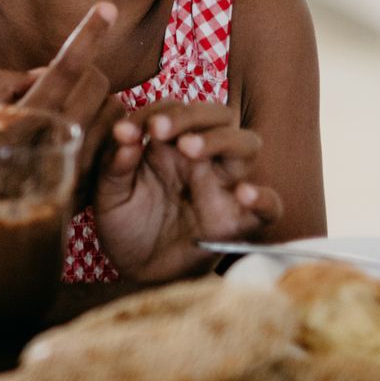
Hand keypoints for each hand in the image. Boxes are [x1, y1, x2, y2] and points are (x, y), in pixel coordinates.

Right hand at [10, 1, 122, 182]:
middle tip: (62, 79)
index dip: (87, 34)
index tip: (108, 7)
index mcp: (21, 122)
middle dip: (87, 70)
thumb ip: (3, 86)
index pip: (65, 69)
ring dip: (96, 102)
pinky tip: (74, 138)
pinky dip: (99, 130)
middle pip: (97, 84)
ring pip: (113, 113)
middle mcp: (53, 144)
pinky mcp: (87, 189)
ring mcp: (75, 169)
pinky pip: (111, 144)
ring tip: (66, 112)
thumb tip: (39, 74)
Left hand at [93, 102, 282, 280]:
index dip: (154, 113)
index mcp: (170, 145)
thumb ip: (115, 164)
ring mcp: (223, 188)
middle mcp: (202, 160)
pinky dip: (263, 197)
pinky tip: (242, 193)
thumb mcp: (110, 194)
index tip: (127, 131)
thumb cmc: (126, 224)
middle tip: (159, 131)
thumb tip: (124, 135)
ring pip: (247, 145)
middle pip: (220, 116)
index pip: (176, 109)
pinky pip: (270, 206)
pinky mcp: (238, 222)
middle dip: (192, 115)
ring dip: (222, 139)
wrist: (137, 271)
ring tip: (189, 148)